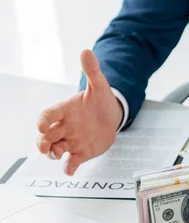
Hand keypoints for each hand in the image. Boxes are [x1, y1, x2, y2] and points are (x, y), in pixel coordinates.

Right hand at [36, 49, 122, 174]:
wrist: (112, 115)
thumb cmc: (100, 100)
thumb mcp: (99, 85)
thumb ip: (91, 71)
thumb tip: (86, 51)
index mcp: (64, 110)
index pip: (48, 115)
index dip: (43, 121)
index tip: (42, 126)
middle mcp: (64, 127)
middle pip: (46, 136)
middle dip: (42, 142)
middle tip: (43, 146)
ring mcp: (71, 140)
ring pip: (55, 149)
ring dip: (53, 154)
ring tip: (56, 155)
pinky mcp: (81, 152)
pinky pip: (71, 161)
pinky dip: (69, 167)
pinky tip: (69, 171)